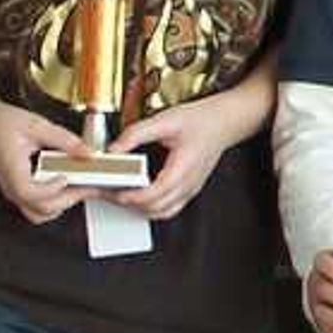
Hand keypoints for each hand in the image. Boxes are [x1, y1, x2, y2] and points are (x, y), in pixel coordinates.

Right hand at [0, 104, 91, 224]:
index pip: (30, 193)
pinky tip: (68, 183)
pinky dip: (55, 200)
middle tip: (88, 184)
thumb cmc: (4, 123)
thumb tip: (88, 153)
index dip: (50, 189)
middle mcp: (12, 187)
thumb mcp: (38, 126)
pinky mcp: (20, 189)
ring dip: (61, 204)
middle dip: (68, 200)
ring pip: (39, 214)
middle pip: (39, 210)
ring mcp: (15, 191)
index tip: (65, 176)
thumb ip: (65, 140)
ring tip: (79, 186)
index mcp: (12, 172)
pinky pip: (38, 206)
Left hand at [111, 96, 244, 219]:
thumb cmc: (200, 120)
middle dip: (128, 204)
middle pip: (155, 208)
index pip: (156, 193)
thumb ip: (136, 134)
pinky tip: (138, 196)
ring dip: (139, 209)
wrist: (225, 121)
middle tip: (107, 192)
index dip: (133, 196)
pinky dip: (150, 207)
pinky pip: (168, 208)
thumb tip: (113, 149)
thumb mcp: (164, 120)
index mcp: (184, 167)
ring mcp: (190, 189)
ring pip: (161, 213)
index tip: (114, 192)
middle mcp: (188, 183)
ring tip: (119, 195)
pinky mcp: (189, 189)